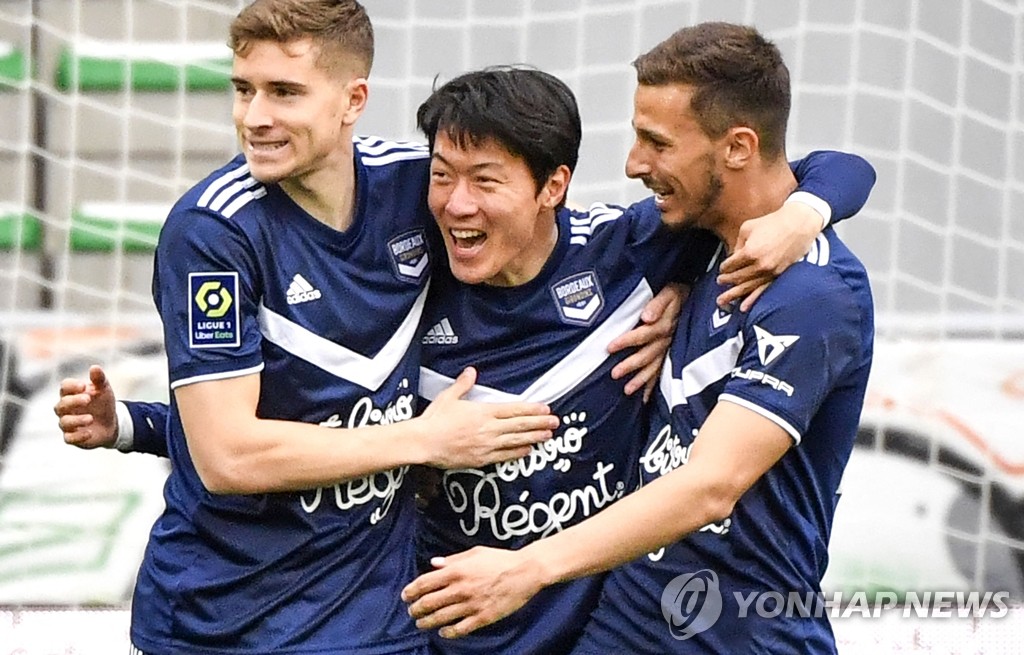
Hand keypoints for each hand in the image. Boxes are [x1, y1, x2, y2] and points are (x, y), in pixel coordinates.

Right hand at [54, 365, 117, 448]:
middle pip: (61, 404)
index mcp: (72, 394)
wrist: (111, 423)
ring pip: (64, 422)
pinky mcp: (72, 437)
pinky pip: (69, 438)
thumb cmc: (103, 403)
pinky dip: (78, 436)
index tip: (83, 386)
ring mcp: (68, 424)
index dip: (71, 386)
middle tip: (88, 399)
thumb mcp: (104, 390)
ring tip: (91, 418)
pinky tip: (89, 432)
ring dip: (76, 420)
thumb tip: (95, 367)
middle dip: (73, 402)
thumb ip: (99, 379)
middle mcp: (66, 409)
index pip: (64, 387)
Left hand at [402, 546, 544, 638]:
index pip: (424, 583)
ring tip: (421, 624)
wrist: (525, 572)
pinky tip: (443, 632)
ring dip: (427, 623)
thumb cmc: (500, 559)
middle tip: (411, 612)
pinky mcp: (482, 618)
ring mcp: (470, 605)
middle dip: (415, 609)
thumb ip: (452, 560)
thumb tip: (434, 564)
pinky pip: (459, 629)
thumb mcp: (474, 553)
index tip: (406, 596)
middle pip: (428, 603)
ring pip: (440, 618)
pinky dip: (448, 632)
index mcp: (456, 571)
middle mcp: (460, 589)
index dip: (411, 591)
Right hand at [419, 367, 558, 468]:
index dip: (532, 409)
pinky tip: (528, 451)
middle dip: (540, 423)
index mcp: (483, 412)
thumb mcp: (449, 397)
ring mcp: (486, 445)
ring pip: (516, 441)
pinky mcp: (481, 459)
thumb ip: (463, 384)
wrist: (423, 443)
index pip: (514, 409)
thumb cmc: (434, 419)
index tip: (545, 408)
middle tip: (555, 422)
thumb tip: (472, 371)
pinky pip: (504, 456)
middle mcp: (489, 429)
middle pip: (520, 425)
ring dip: (534, 438)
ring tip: (548, 436)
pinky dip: (518, 453)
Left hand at [608, 283, 687, 401]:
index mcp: (665, 324)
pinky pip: (662, 372)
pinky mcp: (671, 354)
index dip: (627, 340)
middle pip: (648, 354)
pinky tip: (644, 397)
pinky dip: (653, 385)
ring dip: (641, 379)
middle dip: (631, 364)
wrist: (693, 297)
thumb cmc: (677, 293)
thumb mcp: (669, 292)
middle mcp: (667, 339)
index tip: (610, 347)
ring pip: (655, 366)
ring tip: (627, 390)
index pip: (644, 334)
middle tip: (614, 373)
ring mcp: (670, 349)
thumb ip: (658, 304)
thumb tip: (647, 316)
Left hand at [717, 201, 820, 310]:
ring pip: (747, 288)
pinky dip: (752, 300)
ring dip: (733, 295)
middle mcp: (759, 265)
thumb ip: (737, 244)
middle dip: (726, 281)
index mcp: (750, 252)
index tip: (722, 268)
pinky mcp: (779, 276)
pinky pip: (762, 291)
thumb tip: (733, 257)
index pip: (730, 265)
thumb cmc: (772, 222)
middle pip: (737, 278)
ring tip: (721, 301)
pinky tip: (742, 308)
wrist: (799, 224)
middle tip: (719, 282)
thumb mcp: (747, 227)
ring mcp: (770, 272)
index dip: (724, 268)